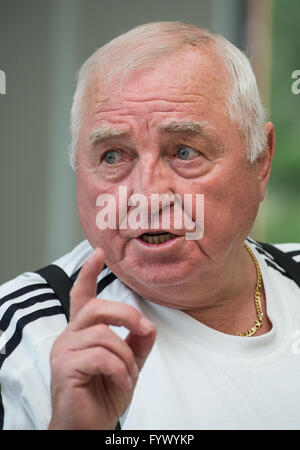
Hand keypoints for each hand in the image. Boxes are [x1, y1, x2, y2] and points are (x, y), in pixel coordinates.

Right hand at [48, 247, 155, 429]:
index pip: (81, 296)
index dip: (88, 273)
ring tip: (127, 374)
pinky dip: (119, 370)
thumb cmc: (103, 394)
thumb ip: (137, 344)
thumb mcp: (128, 365)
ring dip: (125, 356)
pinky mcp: (64, 368)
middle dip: (127, 316)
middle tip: (145, 331)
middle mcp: (68, 336)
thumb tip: (149, 326)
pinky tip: (121, 382)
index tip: (98, 253)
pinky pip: (101, 356)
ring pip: (103, 334)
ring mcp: (63, 351)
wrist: (89, 428)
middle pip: (96, 308)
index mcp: (82, 332)